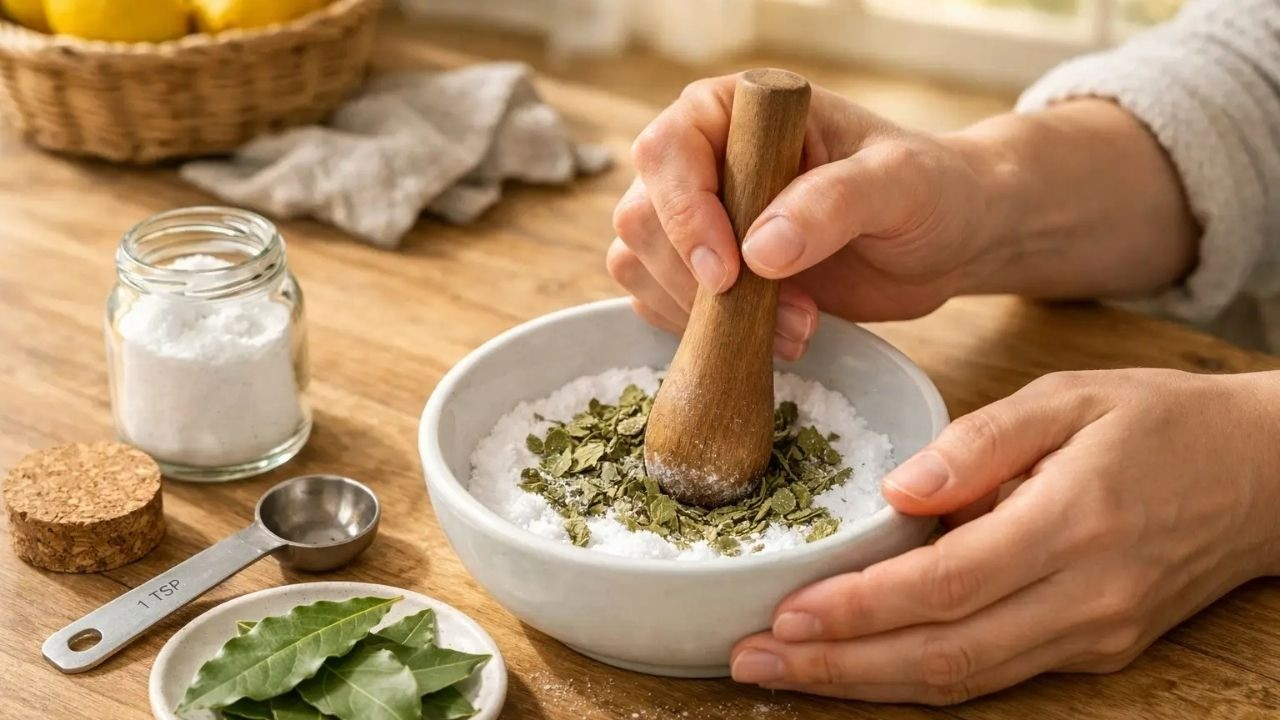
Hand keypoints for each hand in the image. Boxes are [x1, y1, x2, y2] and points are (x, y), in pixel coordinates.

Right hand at [607, 74, 993, 359]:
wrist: (948, 241)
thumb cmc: (931, 190)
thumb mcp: (900, 184)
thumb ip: (833, 203)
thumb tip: (758, 251)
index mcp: (736, 111)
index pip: (666, 152)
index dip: (684, 214)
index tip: (729, 271)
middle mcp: (703, 159)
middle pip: (641, 217)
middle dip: (698, 280)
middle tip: (786, 313)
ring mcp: (699, 219)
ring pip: (640, 266)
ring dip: (702, 315)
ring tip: (793, 329)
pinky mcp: (706, 274)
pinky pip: (661, 305)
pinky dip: (705, 335)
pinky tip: (775, 338)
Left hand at [730, 369, 1279, 704]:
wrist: (1264, 476)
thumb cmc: (1160, 423)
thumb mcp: (1070, 399)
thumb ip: (978, 443)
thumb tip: (898, 491)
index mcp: (1074, 524)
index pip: (946, 585)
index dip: (859, 609)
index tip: (786, 613)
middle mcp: (1084, 598)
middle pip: (944, 654)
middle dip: (839, 666)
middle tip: (753, 661)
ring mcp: (1094, 635)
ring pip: (964, 679)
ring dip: (867, 684)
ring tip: (786, 671)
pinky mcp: (1096, 648)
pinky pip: (993, 672)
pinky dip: (918, 675)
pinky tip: (859, 663)